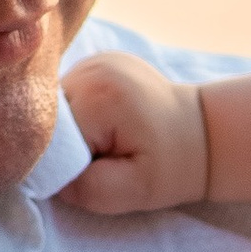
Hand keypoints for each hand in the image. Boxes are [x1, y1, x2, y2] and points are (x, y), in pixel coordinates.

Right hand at [61, 54, 210, 212]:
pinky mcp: (98, 63)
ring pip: (57, 105)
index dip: (65, 161)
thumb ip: (87, 188)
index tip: (96, 171)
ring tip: (109, 140)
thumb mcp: (134, 191)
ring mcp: (95, 60)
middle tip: (106, 157)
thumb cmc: (171, 167)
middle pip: (50, 116)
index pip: (50, 135)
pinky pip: (70, 95)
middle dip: (68, 144)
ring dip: (73, 129)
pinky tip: (107, 124)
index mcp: (98, 94)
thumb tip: (46, 179)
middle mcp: (92, 67)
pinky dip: (80, 114)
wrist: (204, 136)